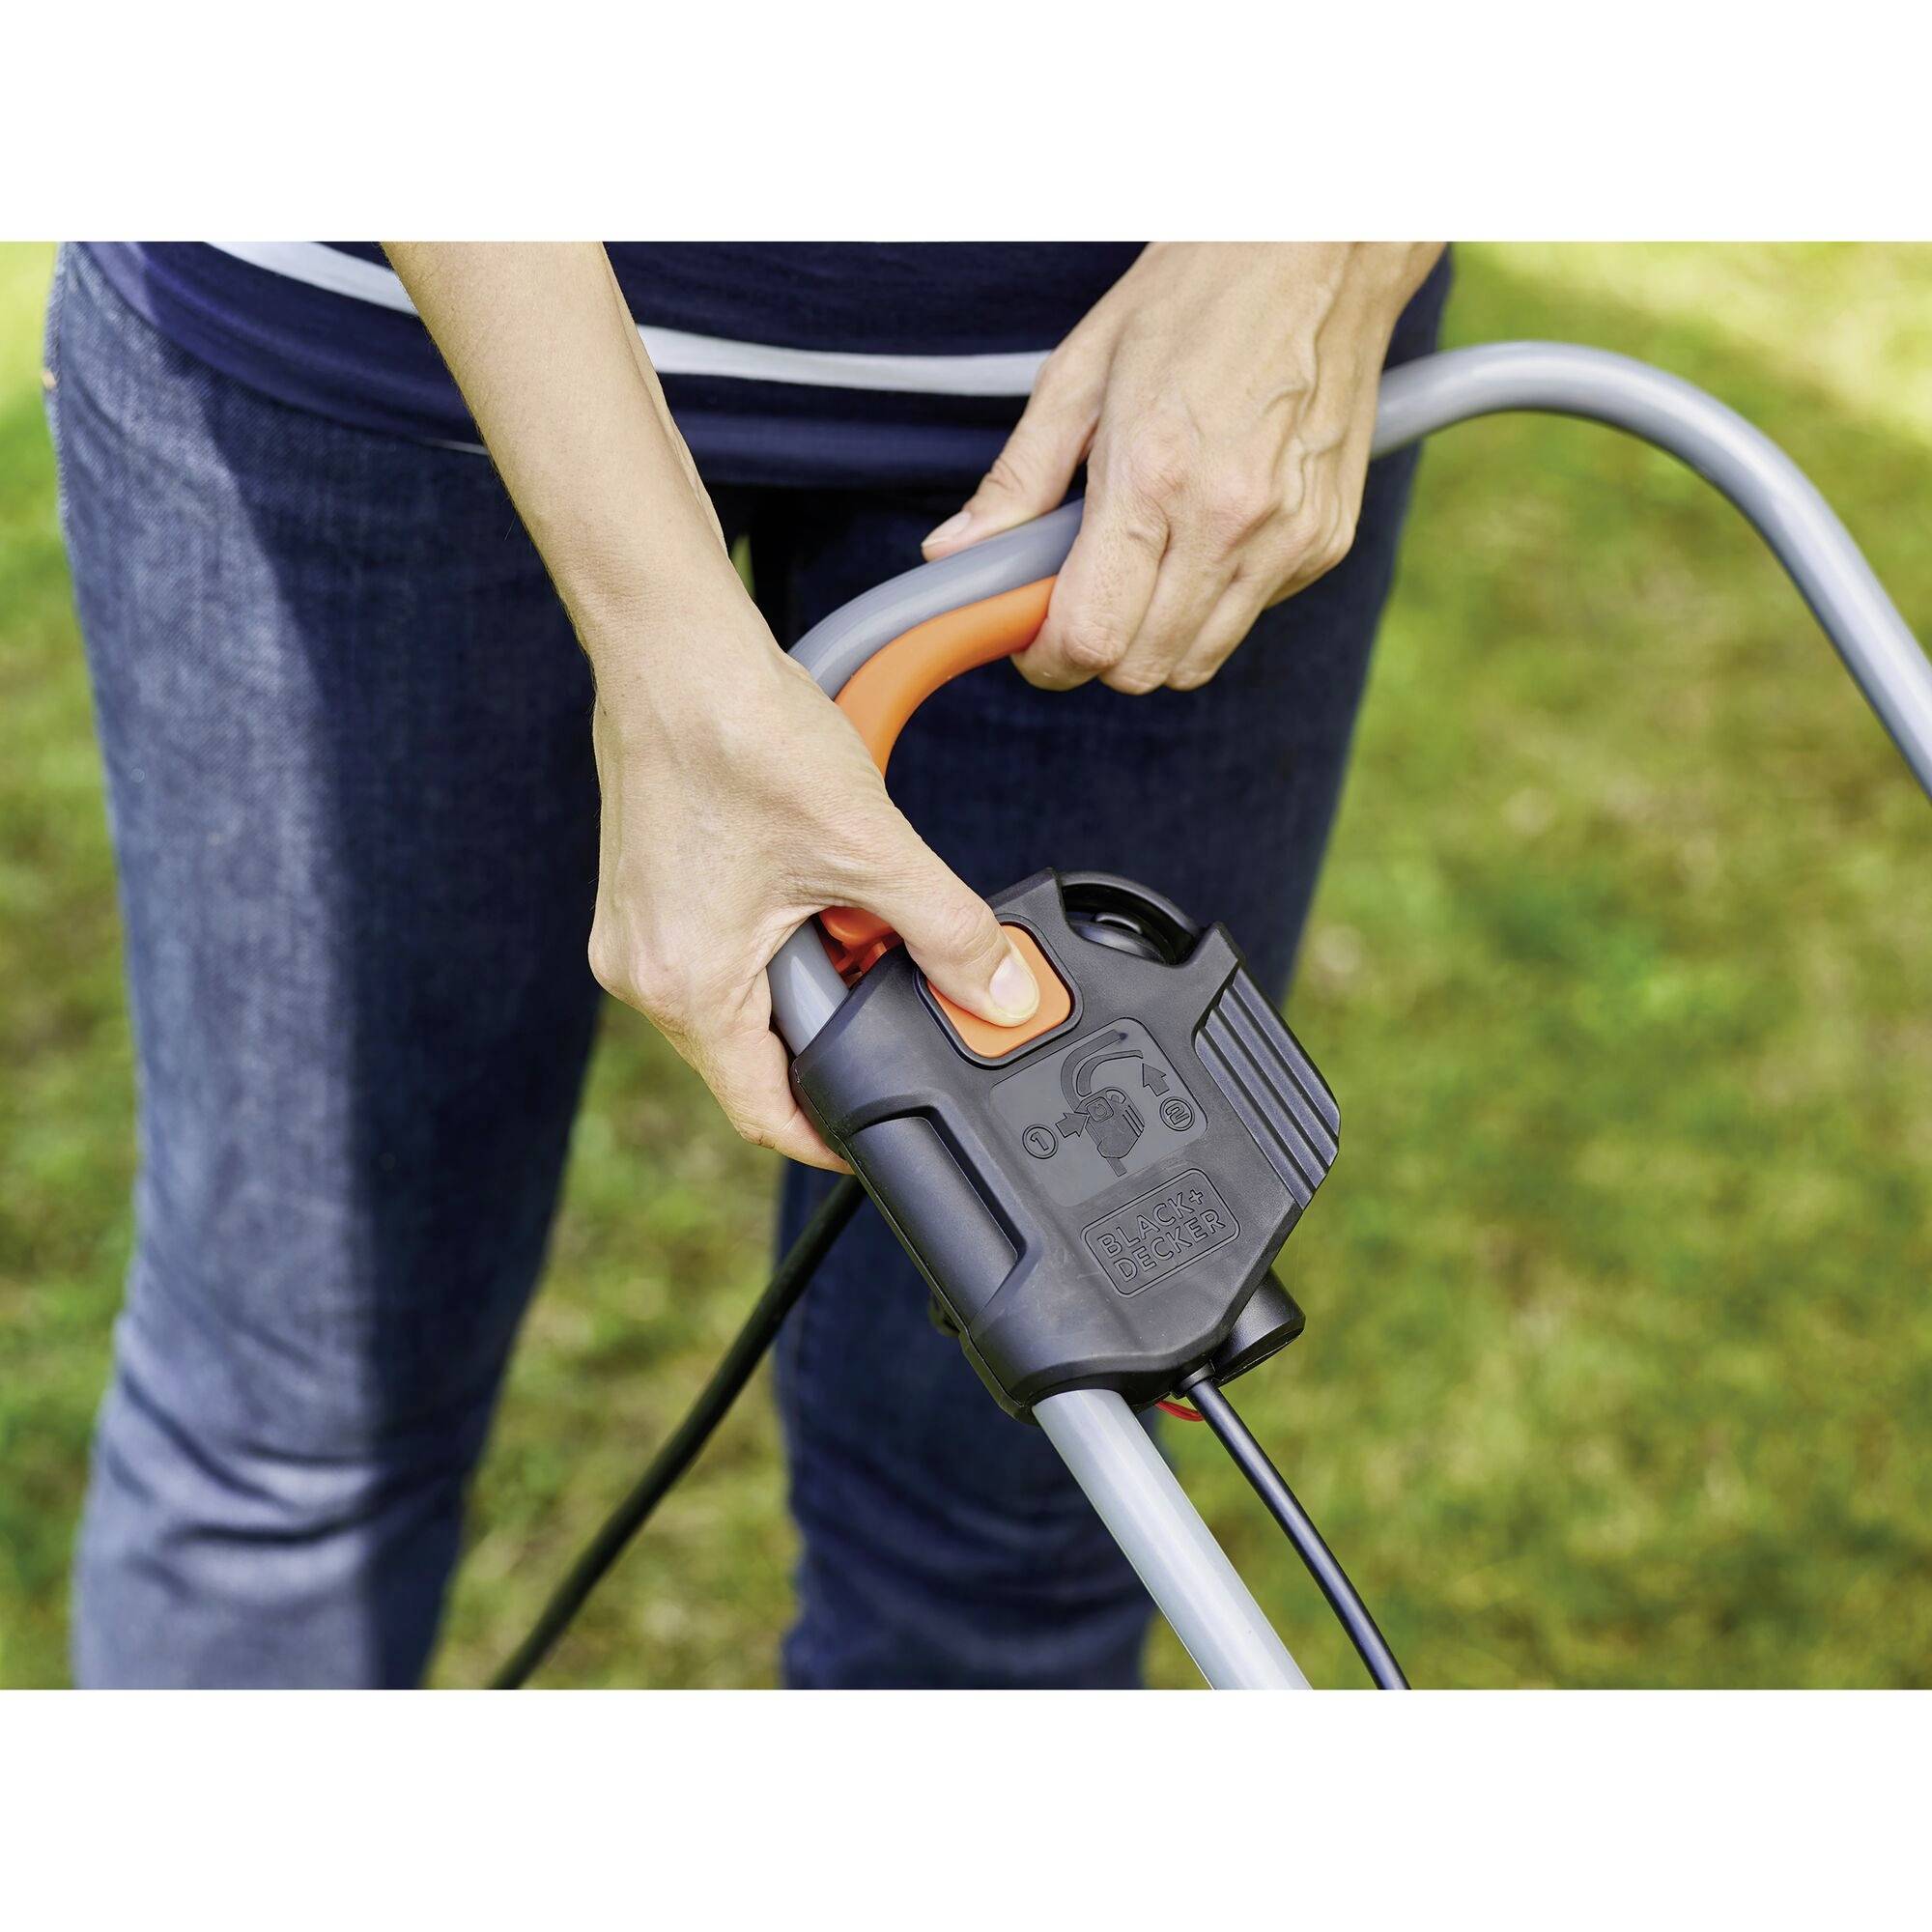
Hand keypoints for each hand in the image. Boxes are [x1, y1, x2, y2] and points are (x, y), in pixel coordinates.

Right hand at [585, 573, 1041, 1170]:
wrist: (671, 647)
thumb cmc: (743, 733)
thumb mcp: (870, 847)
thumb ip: (948, 934)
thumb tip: (1002, 996)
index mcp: (686, 987)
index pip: (764, 1111)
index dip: (833, 1130)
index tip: (886, 1127)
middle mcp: (644, 975)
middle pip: (755, 1058)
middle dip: (833, 1030)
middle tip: (888, 981)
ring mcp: (635, 936)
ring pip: (742, 1002)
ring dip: (808, 977)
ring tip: (848, 911)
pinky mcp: (642, 896)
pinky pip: (719, 954)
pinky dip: (777, 939)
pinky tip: (810, 883)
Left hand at [921, 243, 1441, 692]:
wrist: (1325, 247)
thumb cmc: (1196, 295)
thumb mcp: (1081, 371)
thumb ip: (1017, 480)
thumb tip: (954, 554)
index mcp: (1155, 477)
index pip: (1090, 637)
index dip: (1045, 655)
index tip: (1027, 631)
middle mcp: (1230, 520)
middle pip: (1141, 668)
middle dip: (1094, 651)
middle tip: (1075, 595)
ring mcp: (1289, 538)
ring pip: (1196, 663)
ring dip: (1151, 639)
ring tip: (1137, 566)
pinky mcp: (1327, 541)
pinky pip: (1248, 619)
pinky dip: (1210, 605)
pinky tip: (1200, 535)